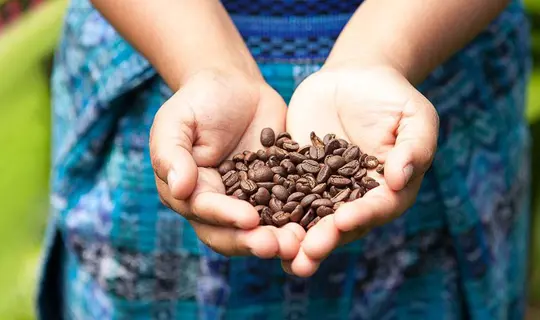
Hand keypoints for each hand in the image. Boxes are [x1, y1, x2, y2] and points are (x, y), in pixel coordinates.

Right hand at [150, 70, 304, 259]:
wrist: (234, 86)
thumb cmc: (198, 100)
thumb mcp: (176, 121)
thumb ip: (171, 154)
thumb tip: (178, 188)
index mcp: (191, 193)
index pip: (206, 211)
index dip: (226, 217)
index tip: (249, 219)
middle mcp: (219, 205)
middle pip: (233, 232)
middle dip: (254, 242)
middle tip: (279, 246)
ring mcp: (249, 201)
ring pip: (262, 229)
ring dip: (279, 239)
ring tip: (301, 243)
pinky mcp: (277, 191)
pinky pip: (289, 209)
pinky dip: (303, 220)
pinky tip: (321, 223)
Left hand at [283, 65, 438, 275]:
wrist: (353, 79)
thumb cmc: (391, 96)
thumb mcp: (414, 117)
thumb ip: (414, 147)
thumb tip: (399, 179)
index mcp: (388, 190)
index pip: (376, 208)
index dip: (360, 216)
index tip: (341, 222)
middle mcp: (354, 198)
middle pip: (340, 225)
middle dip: (322, 241)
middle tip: (304, 259)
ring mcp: (323, 190)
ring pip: (310, 219)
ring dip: (296, 240)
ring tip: (280, 259)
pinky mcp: (297, 177)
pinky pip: (283, 195)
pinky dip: (272, 211)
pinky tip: (254, 227)